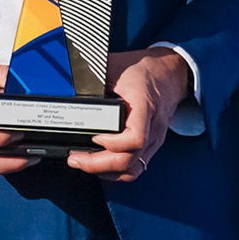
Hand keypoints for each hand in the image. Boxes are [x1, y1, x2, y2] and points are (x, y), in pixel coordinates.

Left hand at [65, 45, 195, 183]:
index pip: (135, 137)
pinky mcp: (151, 145)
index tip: (94, 137)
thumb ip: (93, 78)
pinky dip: (117, 172)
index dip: (112, 144)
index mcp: (144, 106)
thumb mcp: (116, 67)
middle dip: (98, 165)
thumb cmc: (145, 70)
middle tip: (75, 159)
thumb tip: (67, 87)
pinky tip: (101, 167)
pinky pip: (137, 167)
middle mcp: (152, 127)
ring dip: (106, 172)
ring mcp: (154, 139)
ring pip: (133, 169)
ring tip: (84, 164)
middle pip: (129, 160)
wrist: (171, 73)